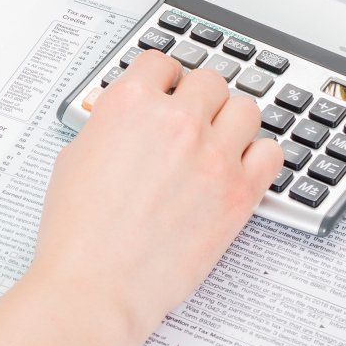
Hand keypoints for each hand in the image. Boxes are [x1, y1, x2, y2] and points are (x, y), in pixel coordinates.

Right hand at [27, 50, 279, 343]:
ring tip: (218, 139)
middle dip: (198, 97)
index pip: (161, 61)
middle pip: (209, 81)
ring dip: (231, 120)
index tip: (164, 88)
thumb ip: (109, 128)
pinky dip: (258, 155)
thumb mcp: (75, 157)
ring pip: (246, 108)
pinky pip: (271, 153)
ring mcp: (213, 155)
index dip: (162, 77)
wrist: (98, 283)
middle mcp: (176, 121)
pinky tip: (239, 166)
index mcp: (130, 104)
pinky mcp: (239, 192)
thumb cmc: (78, 231)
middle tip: (191, 116)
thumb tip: (124, 125)